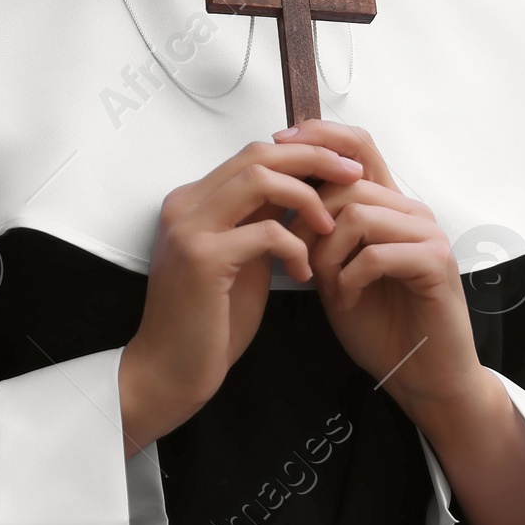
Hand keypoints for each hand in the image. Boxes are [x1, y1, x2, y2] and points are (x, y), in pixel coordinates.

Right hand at [119, 137, 362, 452]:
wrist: (170, 371)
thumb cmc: (209, 322)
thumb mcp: (240, 260)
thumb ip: (260, 222)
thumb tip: (303, 194)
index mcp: (191, 201)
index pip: (252, 154)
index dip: (301, 153)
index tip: (341, 167)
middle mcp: (184, 205)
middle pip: (258, 155)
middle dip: (314, 159)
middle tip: (354, 175)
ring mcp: (189, 228)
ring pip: (260, 179)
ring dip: (307, 197)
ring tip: (329, 226)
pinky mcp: (202, 258)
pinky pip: (266, 232)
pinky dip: (296, 247)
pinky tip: (305, 274)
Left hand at [280, 120, 485, 431]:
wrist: (422, 376)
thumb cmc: (379, 325)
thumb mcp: (335, 271)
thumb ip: (318, 233)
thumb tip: (280, 198)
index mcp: (388, 207)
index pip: (358, 146)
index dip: (320, 134)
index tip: (278, 142)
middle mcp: (411, 212)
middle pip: (348, 183)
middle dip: (309, 221)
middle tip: (300, 261)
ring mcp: (428, 234)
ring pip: (358, 215)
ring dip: (327, 253)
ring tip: (324, 284)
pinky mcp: (436, 263)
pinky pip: (377, 253)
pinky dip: (350, 279)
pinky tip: (347, 301)